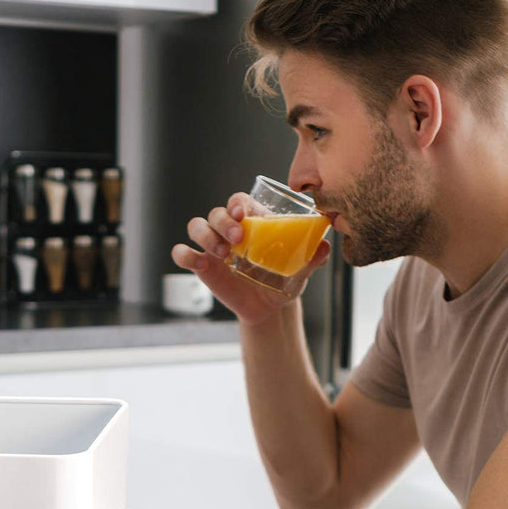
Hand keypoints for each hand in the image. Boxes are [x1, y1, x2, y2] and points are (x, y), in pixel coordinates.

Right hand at [170, 192, 330, 325]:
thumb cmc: (284, 279)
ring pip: (196, 226)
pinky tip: (200, 264)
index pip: (239, 201)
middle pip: (215, 212)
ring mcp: (212, 246)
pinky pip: (182, 253)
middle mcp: (229, 229)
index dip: (237, 203)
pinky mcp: (202, 265)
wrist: (270, 307)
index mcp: (253, 221)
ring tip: (223, 254)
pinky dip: (185, 255)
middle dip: (222, 220)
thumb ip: (313, 257)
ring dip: (205, 235)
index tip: (242, 213)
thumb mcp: (301, 269)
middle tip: (237, 236)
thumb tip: (325, 246)